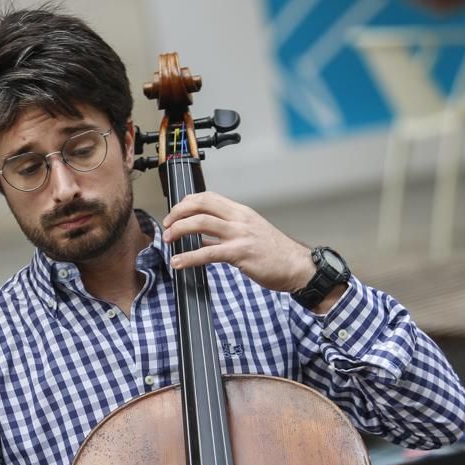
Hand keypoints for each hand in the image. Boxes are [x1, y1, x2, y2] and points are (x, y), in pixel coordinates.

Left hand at [161, 191, 313, 293]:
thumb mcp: (250, 233)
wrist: (298, 266)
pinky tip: (178, 262)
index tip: (175, 211)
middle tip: (166, 225)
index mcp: (241, 212)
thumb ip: (227, 232)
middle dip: (178, 212)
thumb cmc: (275, 253)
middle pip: (201, 205)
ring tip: (167, 240)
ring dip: (178, 230)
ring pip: (200, 223)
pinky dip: (188, 257)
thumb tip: (201, 237)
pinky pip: (207, 252)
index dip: (187, 202)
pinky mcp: (240, 253)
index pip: (209, 197)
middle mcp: (239, 219)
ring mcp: (240, 235)